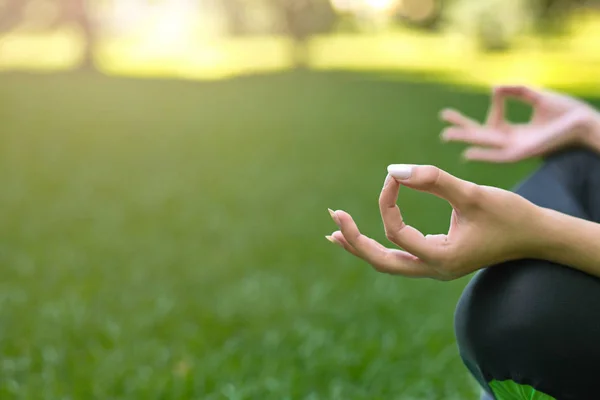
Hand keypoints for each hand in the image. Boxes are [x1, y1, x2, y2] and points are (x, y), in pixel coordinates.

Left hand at [326, 165, 542, 279]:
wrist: (537, 235)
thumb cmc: (510, 214)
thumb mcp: (472, 193)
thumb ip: (433, 180)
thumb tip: (392, 170)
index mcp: (441, 259)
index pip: (396, 231)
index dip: (388, 201)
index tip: (393, 176)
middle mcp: (433, 270)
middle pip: (381, 261)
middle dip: (354, 240)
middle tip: (333, 217)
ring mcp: (434, 268)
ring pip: (387, 263)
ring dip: (361, 246)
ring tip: (335, 232)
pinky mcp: (437, 259)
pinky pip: (399, 257)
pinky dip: (378, 245)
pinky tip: (361, 237)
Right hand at [440, 85, 599, 162]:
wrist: (584, 122)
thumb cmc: (566, 111)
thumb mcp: (536, 96)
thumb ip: (515, 91)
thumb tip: (493, 88)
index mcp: (515, 131)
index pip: (494, 119)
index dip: (495, 103)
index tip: (497, 90)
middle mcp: (511, 141)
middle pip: (480, 133)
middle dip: (462, 126)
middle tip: (443, 119)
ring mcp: (514, 148)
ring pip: (483, 143)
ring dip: (465, 138)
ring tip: (446, 134)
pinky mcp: (521, 153)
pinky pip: (497, 156)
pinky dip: (482, 155)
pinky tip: (467, 153)